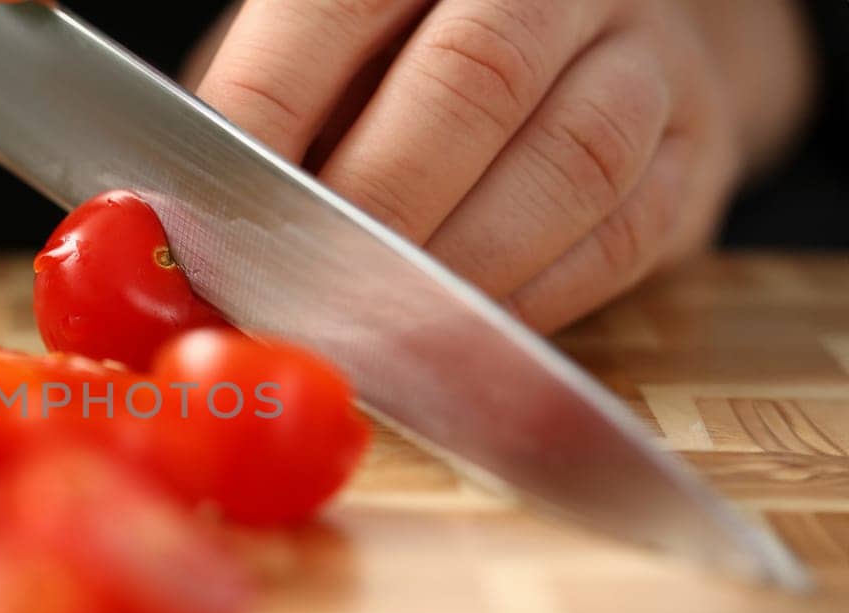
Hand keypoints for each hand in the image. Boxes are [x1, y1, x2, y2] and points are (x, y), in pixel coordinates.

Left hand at [188, 0, 815, 331]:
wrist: (588, 36)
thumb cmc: (412, 53)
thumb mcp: (324, 46)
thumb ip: (264, 114)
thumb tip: (162, 226)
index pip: (332, 13)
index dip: (263, 123)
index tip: (208, 224)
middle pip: (468, 80)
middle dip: (368, 211)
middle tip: (295, 297)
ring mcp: (643, 56)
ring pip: (566, 162)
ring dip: (457, 269)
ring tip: (372, 331)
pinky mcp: (695, 151)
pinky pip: (619, 235)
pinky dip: (529, 300)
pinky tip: (456, 335)